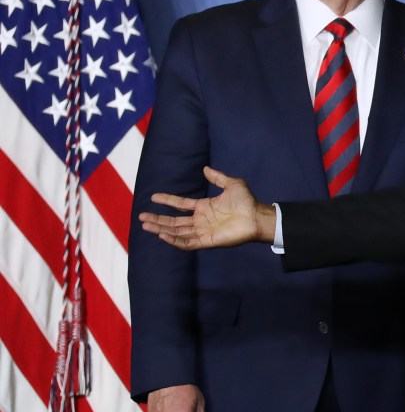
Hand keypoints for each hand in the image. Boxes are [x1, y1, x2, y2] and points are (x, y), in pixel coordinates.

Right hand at [139, 166, 275, 249]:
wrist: (256, 216)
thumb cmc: (247, 201)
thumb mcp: (232, 184)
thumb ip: (218, 177)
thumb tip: (205, 169)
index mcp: (204, 207)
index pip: (180, 204)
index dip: (167, 201)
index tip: (153, 197)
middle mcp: (200, 220)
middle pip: (174, 221)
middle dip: (158, 219)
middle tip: (141, 216)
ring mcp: (203, 231)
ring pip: (177, 232)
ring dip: (161, 229)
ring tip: (145, 225)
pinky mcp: (207, 241)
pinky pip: (187, 243)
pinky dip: (174, 241)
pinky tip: (162, 235)